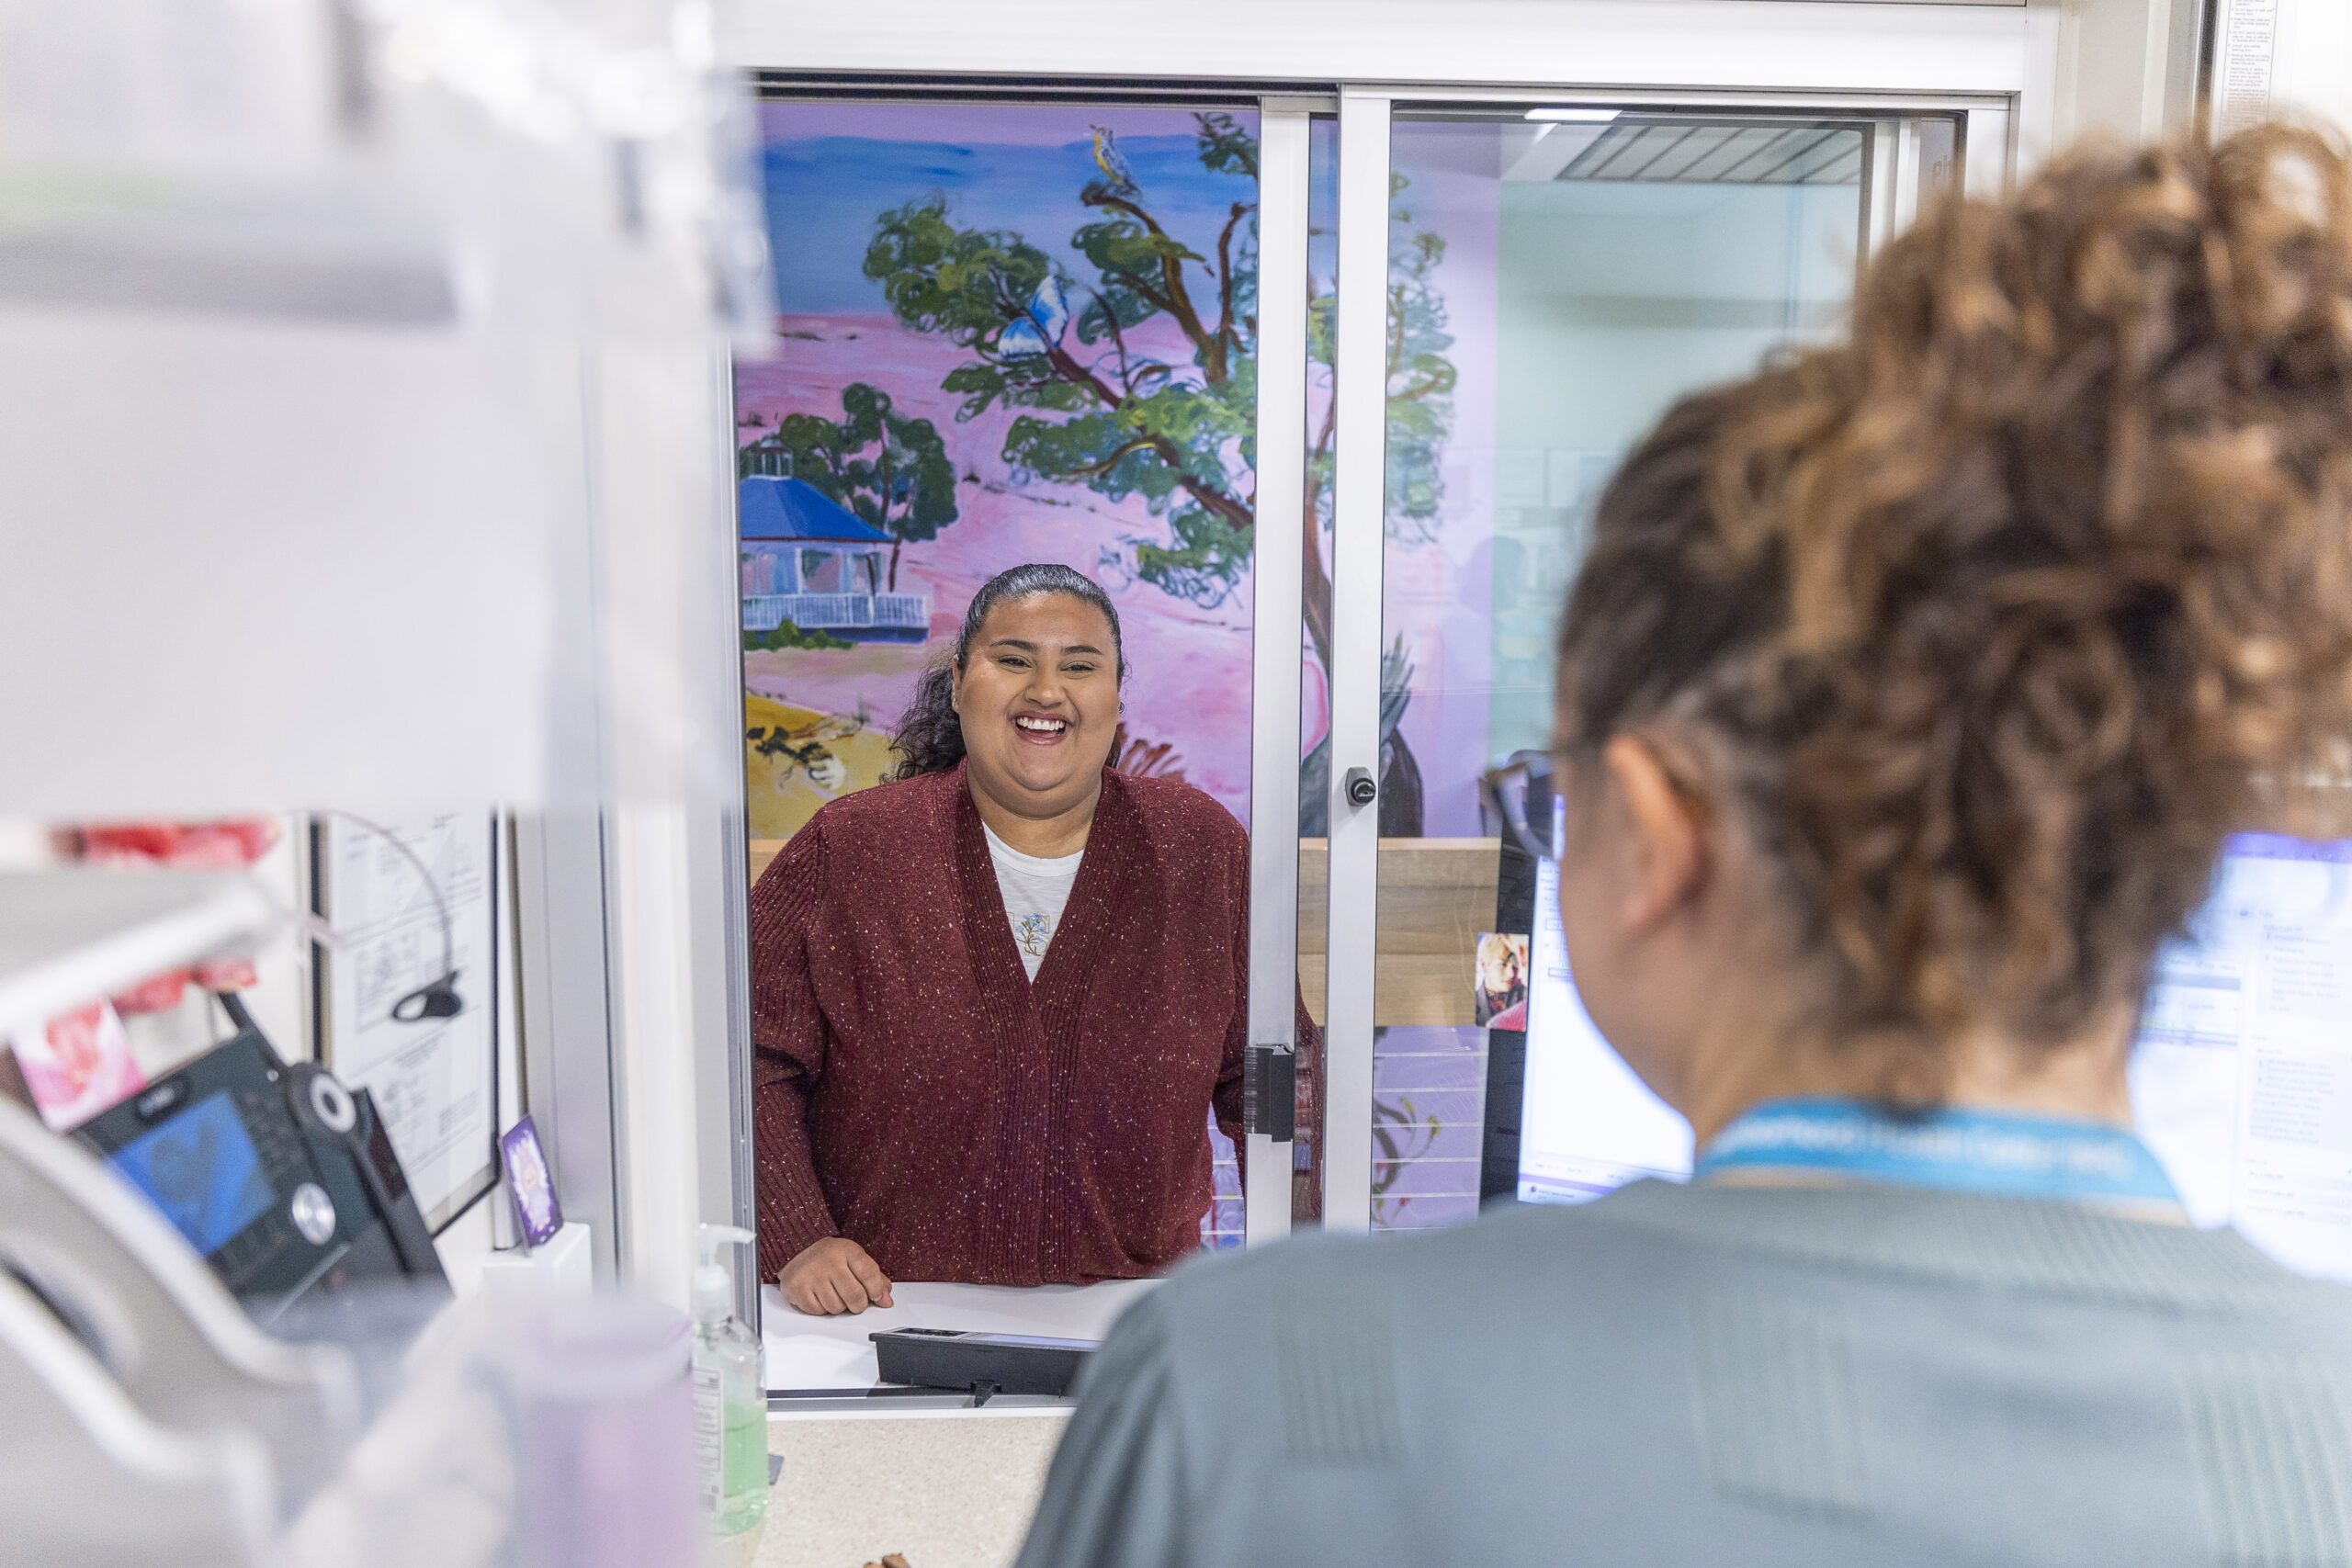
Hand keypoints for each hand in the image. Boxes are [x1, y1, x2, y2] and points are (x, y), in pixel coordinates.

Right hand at [778, 1237, 893, 1314]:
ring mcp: (812, 1276)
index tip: (876, 1296)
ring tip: (834, 1293)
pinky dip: (822, 1309)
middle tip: (855, 1300)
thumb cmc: (829, 1257)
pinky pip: (819, 1312)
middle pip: (855, 1296)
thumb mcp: (854, 1259)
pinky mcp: (798, 1290)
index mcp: (847, 1251)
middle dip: (859, 1304)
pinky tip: (820, 1295)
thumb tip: (886, 1300)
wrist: (797, 1251)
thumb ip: (874, 1278)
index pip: (869, 1274)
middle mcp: (829, 1262)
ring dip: (839, 1306)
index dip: (876, 1290)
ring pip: (837, 1308)